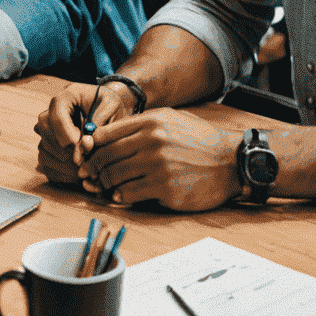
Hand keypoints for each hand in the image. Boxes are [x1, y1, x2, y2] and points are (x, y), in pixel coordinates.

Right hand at [34, 82, 136, 186]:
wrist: (110, 115)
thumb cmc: (112, 109)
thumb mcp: (113, 107)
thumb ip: (101, 122)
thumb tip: (86, 143)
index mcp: (67, 95)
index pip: (57, 114)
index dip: (67, 134)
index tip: (84, 147)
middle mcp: (52, 110)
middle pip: (44, 128)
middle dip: (64, 149)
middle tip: (85, 160)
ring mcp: (47, 128)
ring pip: (43, 146)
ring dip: (63, 162)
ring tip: (85, 168)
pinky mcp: (47, 144)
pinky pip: (45, 160)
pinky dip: (60, 171)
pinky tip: (78, 173)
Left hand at [80, 110, 240, 211]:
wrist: (230, 162)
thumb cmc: (198, 140)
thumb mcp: (169, 120)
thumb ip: (139, 125)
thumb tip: (106, 134)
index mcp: (150, 123)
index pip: (105, 133)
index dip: (90, 146)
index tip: (85, 154)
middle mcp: (151, 142)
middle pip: (106, 156)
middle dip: (93, 166)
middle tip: (88, 174)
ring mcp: (158, 166)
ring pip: (115, 176)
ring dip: (105, 183)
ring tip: (104, 185)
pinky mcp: (165, 189)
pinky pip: (131, 194)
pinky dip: (121, 195)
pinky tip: (121, 194)